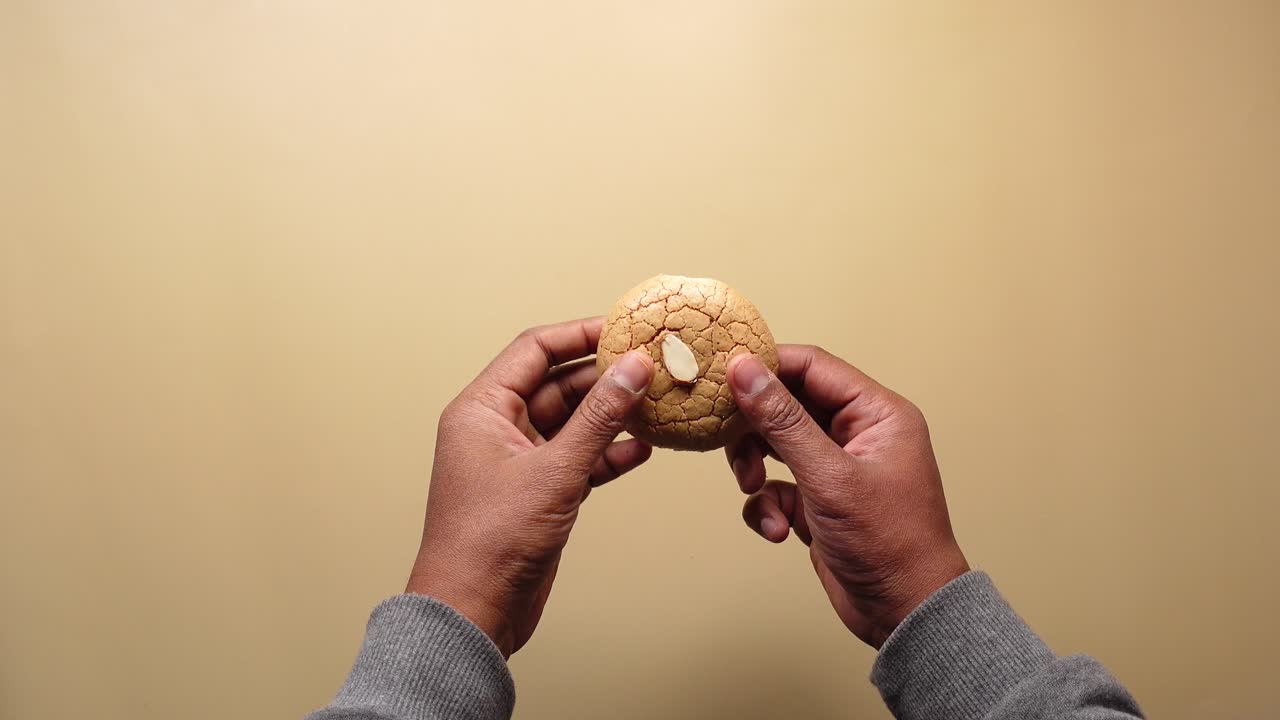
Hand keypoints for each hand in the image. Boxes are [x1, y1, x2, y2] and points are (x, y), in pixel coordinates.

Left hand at [406, 317, 653, 656]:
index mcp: (482, 409)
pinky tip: (642, 448)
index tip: (626, 328)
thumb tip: (634, 368)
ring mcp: (518, 461)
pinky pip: (578, 459)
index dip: (581, 334)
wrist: (474, 611)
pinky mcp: (537, 492)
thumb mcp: (555, 471)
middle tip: (652, 366)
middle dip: (605, 376)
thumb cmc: (491, 541)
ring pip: (572, 422)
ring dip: (612, 415)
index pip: (535, 350)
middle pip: (557, 383)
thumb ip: (599, 417)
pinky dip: (607, 454)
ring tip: (657, 403)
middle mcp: (496, 428)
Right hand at [724, 346, 969, 647]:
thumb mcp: (829, 476)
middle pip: (787, 405)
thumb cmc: (889, 543)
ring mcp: (837, 468)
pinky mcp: (820, 500)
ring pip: (775, 445)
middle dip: (754, 428)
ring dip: (755, 468)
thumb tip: (745, 370)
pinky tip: (776, 529)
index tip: (723, 377)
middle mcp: (858, 433)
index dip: (766, 367)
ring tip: (753, 488)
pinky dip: (766, 504)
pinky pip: (777, 485)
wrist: (905, 612)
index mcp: (876, 413)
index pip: (812, 367)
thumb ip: (782, 421)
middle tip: (729, 442)